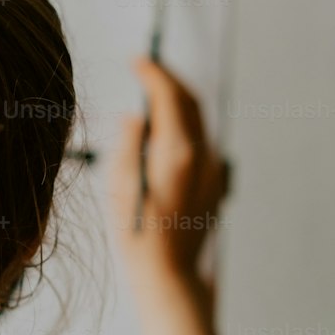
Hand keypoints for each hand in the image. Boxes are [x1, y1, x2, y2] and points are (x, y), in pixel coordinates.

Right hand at [110, 58, 228, 286]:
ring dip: (177, 101)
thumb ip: (128, 144)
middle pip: (191, 101)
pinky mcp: (214, 182)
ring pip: (199, 120)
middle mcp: (202, 155)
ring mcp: (213, 169)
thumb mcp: (120, 186)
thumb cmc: (137, 235)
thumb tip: (135, 117)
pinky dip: (183, 124)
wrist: (169, 273)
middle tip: (146, 69)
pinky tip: (163, 131)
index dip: (153, 73)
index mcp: (177, 152)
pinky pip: (201, 140)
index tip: (137, 60)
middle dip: (169, 80)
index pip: (169, 96)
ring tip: (151, 95)